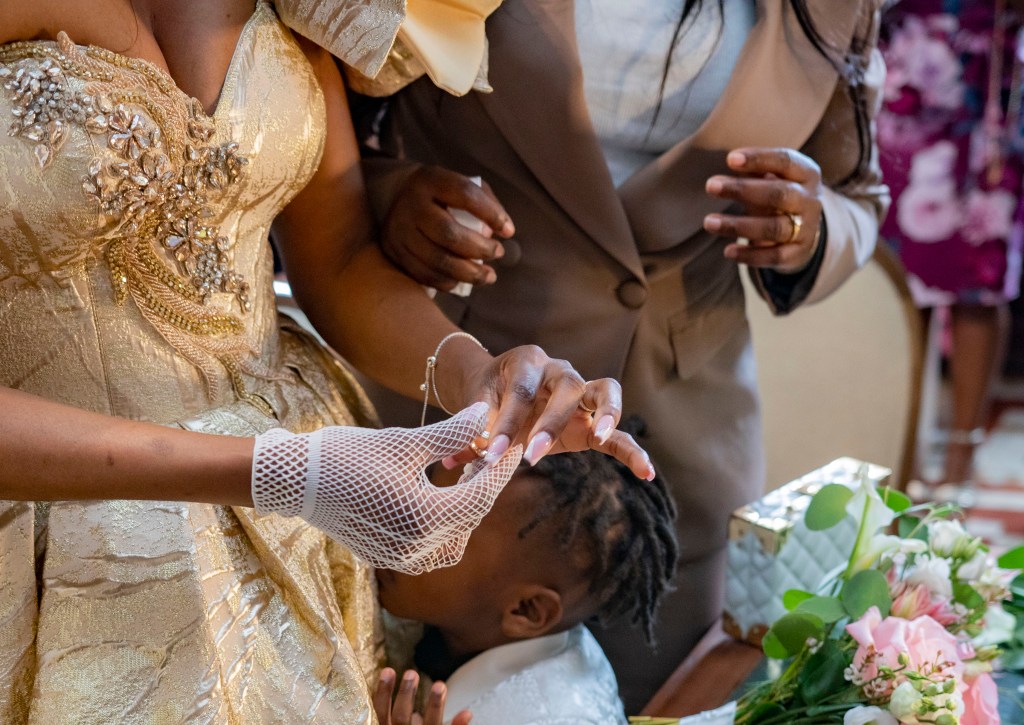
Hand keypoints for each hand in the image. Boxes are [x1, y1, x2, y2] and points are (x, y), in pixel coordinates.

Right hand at [251, 403, 523, 573]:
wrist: (294, 480)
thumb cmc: (347, 455)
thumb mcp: (404, 442)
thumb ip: (452, 434)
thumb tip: (486, 414)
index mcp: (425, 518)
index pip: (481, 495)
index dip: (500, 469)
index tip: (511, 445)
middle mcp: (417, 547)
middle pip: (471, 517)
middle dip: (485, 484)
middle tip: (490, 452)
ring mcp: (401, 558)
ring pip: (455, 538)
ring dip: (466, 508)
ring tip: (464, 473)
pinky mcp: (387, 557)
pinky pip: (431, 548)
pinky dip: (443, 525)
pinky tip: (439, 495)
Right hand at [373, 668, 471, 724]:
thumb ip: (392, 712)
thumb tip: (403, 683)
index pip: (381, 713)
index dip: (383, 693)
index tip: (388, 670)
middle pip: (402, 718)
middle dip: (406, 696)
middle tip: (411, 673)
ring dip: (435, 706)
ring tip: (440, 685)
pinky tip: (467, 712)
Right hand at [382, 166, 515, 291]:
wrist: (395, 198)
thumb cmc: (440, 195)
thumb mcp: (460, 185)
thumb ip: (486, 202)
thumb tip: (505, 231)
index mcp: (431, 181)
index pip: (465, 194)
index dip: (491, 214)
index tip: (509, 231)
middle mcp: (411, 205)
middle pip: (448, 233)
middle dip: (480, 249)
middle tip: (498, 254)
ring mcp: (399, 230)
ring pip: (436, 259)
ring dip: (468, 273)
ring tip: (489, 276)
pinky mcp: (393, 252)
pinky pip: (424, 274)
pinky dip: (448, 281)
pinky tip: (462, 280)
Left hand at [443, 345, 655, 480]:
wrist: (496, 389)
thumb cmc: (486, 395)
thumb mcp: (476, 405)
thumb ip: (472, 428)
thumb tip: (454, 458)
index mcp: (527, 362)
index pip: (521, 391)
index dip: (507, 423)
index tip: (493, 454)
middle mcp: (559, 370)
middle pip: (567, 386)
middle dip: (550, 422)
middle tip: (532, 454)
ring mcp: (581, 392)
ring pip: (606, 390)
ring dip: (606, 414)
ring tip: (602, 436)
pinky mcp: (593, 418)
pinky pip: (618, 431)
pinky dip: (631, 450)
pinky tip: (644, 472)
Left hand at [703, 147, 823, 272]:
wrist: (806, 229)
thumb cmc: (779, 194)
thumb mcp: (774, 177)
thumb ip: (754, 171)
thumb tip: (726, 170)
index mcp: (806, 174)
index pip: (785, 162)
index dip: (759, 159)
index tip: (730, 159)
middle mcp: (810, 200)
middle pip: (779, 194)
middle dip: (744, 190)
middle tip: (710, 185)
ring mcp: (807, 228)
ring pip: (774, 228)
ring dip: (739, 226)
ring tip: (709, 222)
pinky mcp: (798, 253)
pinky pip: (774, 256)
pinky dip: (750, 255)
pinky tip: (728, 251)